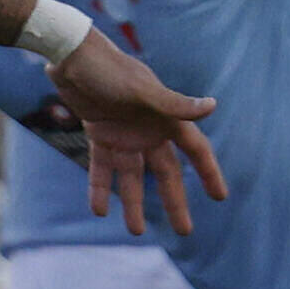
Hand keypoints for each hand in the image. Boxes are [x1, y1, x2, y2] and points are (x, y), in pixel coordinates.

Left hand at [49, 23, 227, 235]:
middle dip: (174, 201)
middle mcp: (150, 130)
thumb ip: (174, 104)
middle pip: (166, 172)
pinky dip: (100, 188)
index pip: (196, 150)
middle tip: (185, 231)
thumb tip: (212, 106)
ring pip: (133, 176)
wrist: (69, 56)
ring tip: (133, 231)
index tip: (220, 197)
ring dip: (133, 202)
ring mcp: (125, 134)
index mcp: (167, 118)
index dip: (209, 172)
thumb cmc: (109, 69)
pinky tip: (98, 211)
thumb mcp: (142, 90)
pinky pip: (102, 168)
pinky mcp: (99, 134)